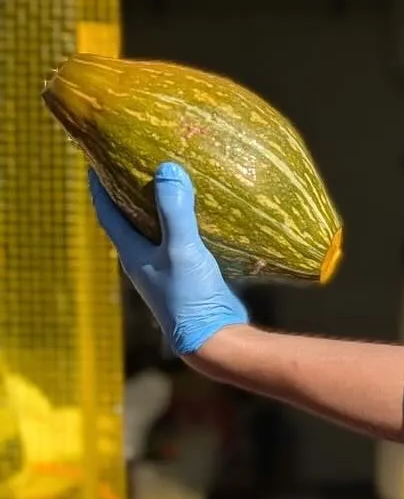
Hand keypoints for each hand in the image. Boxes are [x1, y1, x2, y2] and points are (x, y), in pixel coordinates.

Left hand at [90, 163, 248, 356]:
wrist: (213, 337)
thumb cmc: (190, 296)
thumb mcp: (182, 249)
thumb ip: (174, 211)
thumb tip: (167, 168)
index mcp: (132, 253)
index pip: (106, 213)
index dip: (98, 187)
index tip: (94, 161)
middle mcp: (143, 261)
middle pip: (128, 220)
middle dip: (127, 192)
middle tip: (133, 163)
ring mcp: (165, 269)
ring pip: (154, 231)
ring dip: (156, 208)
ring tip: (166, 181)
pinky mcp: (187, 275)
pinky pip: (179, 241)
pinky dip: (181, 223)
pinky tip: (197, 212)